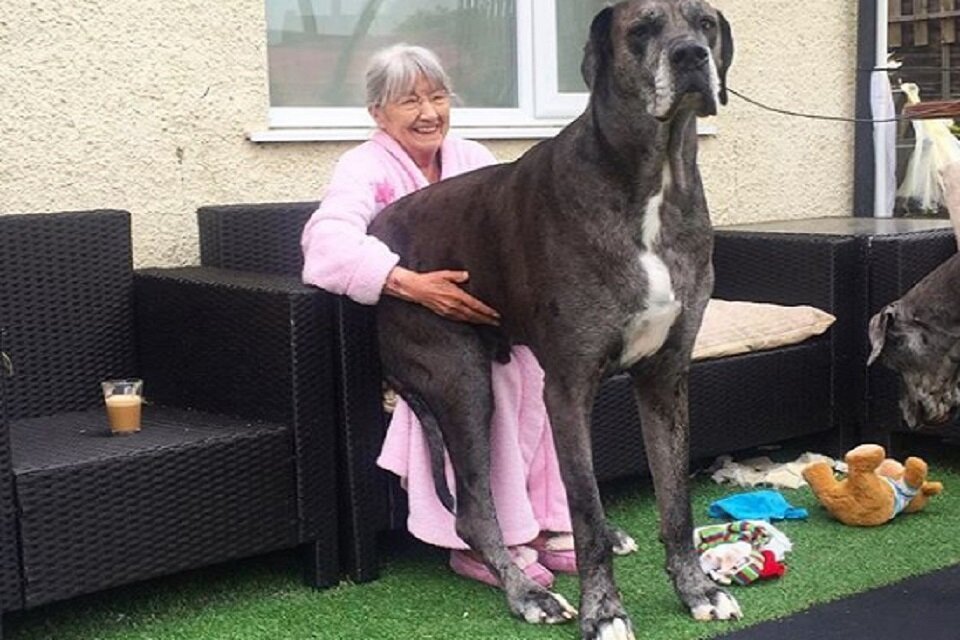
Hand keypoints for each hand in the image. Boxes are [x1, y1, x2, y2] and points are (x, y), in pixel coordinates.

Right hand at [385, 267, 500, 325]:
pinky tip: (473, 321)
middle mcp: (454, 306)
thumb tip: (468, 275)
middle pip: (474, 315)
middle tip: (497, 323)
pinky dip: (468, 321)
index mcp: (456, 295)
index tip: (496, 314)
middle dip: (486, 319)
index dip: (486, 311)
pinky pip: (459, 319)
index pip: (475, 305)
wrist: (416, 289)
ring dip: (478, 321)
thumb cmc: (430, 280)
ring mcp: (449, 311)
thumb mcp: (445, 274)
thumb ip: (458, 276)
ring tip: (488, 323)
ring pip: (467, 319)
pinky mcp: (444, 314)